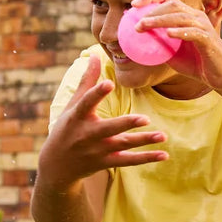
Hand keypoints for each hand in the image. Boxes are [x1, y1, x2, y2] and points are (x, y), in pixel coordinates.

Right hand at [38, 54, 167, 189]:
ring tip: (162, 135)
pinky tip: (164, 154)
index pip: (86, 103)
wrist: (57, 165)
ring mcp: (97, 150)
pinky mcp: (106, 162)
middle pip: (109, 129)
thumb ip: (87, 82)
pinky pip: (128, 161)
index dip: (96, 93)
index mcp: (77, 117)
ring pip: (123, 144)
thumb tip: (95, 55)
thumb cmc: (66, 128)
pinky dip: (146, 158)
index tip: (109, 83)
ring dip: (143, 141)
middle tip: (145, 119)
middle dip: (126, 124)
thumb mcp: (71, 106)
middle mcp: (87, 134)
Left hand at [131, 0, 221, 89]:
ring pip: (180, 16)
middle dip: (152, 10)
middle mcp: (195, 16)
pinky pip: (193, 32)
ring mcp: (203, 26)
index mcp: (185, 16)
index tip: (133, 5)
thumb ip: (155, 43)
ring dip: (160, 20)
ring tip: (144, 25)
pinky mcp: (209, 38)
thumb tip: (132, 40)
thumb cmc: (193, 63)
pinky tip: (168, 34)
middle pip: (172, 4)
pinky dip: (180, 32)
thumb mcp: (169, 53)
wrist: (217, 75)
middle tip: (136, 23)